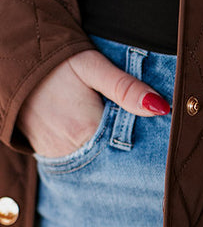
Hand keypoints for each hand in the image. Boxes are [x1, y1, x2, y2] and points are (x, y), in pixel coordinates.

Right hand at [17, 46, 170, 158]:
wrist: (11, 60)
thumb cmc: (54, 60)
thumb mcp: (92, 66)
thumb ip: (126, 88)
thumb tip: (162, 107)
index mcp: (86, 130)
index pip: (131, 152)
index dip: (150, 147)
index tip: (163, 142)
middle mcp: (71, 150)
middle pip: (114, 162)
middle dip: (134, 156)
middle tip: (152, 147)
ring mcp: (58, 156)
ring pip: (98, 166)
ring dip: (114, 158)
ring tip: (130, 146)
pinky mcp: (49, 155)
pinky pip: (80, 164)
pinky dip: (95, 158)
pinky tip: (105, 146)